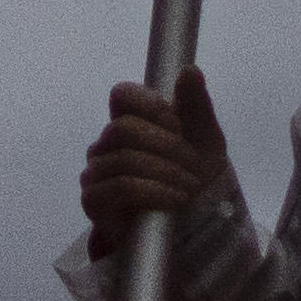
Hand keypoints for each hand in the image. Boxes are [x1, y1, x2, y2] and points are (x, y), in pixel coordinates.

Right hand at [70, 73, 239, 250]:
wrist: (192, 230)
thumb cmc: (195, 182)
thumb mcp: (206, 141)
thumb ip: (196, 106)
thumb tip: (189, 70)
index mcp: (129, 123)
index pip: (122, 95)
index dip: (150, 106)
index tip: (177, 125)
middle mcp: (106, 145)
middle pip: (123, 127)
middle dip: (165, 146)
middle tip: (193, 166)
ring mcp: (96, 173)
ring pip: (124, 158)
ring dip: (165, 173)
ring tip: (189, 189)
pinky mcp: (94, 202)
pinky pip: (119, 187)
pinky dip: (153, 191)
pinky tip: (174, 200)